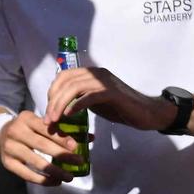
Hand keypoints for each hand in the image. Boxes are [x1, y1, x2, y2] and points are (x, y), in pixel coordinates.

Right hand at [0, 108, 79, 184]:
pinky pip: (27, 174)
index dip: (61, 138)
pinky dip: (43, 180)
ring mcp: (10, 148)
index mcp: (26, 118)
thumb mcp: (40, 124)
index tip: (75, 146)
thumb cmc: (28, 129)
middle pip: (42, 145)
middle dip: (62, 155)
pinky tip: (55, 182)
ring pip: (36, 162)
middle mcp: (16, 131)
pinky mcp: (7, 163)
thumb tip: (90, 137)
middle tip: (79, 162)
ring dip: (55, 171)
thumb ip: (62, 129)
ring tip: (69, 177)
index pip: (46, 129)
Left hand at [46, 65, 164, 131]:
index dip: (52, 92)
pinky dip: (77, 104)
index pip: (64, 77)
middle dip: (53, 101)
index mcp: (91, 74)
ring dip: (61, 104)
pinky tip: (69, 115)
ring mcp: (104, 81)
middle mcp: (96, 74)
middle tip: (48, 119)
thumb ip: (79, 100)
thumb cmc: (120, 108)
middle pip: (66, 82)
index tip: (49, 110)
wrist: (146, 113)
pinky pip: (89, 95)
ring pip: (75, 88)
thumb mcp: (95, 102)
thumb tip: (59, 109)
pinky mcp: (112, 92)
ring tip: (55, 120)